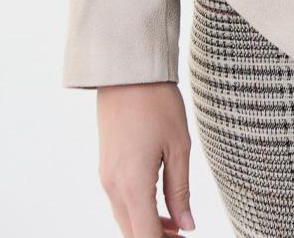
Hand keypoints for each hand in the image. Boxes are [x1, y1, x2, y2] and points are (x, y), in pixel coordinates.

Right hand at [96, 81, 196, 237]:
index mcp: (133, 185)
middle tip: (183, 237)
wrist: (126, 72)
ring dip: (148, 227)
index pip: (146, 236)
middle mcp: (114, 187)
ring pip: (125, 219)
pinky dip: (139, 211)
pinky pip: (121, 202)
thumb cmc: (156, 104)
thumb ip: (180, 191)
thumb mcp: (178, 147)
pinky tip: (159, 207)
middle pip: (132, 232)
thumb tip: (186, 226)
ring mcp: (107, 177)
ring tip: (177, 227)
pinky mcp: (106, 167)